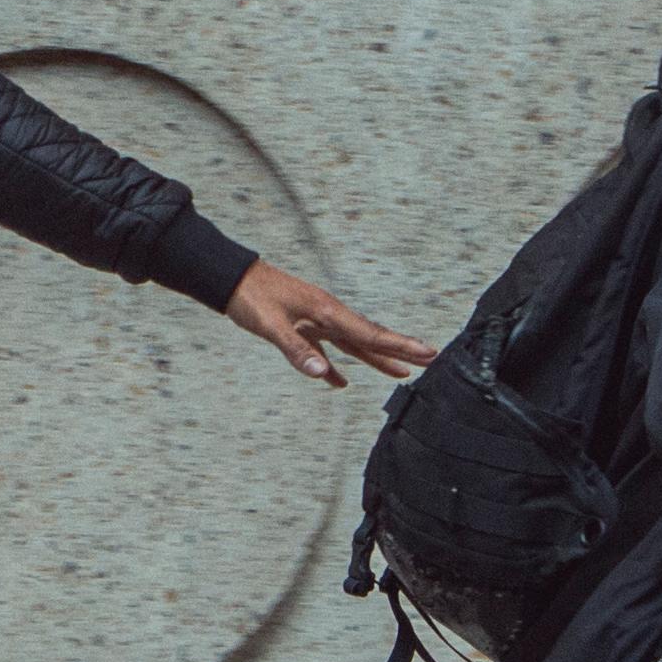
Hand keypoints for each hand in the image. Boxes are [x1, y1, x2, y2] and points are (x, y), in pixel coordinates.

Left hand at [229, 259, 434, 386]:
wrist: (231, 279)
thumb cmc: (251, 298)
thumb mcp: (270, 325)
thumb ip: (296, 350)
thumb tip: (324, 375)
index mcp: (327, 312)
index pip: (371, 334)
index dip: (401, 346)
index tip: (428, 353)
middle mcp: (328, 315)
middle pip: (371, 337)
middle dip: (400, 349)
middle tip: (430, 358)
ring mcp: (316, 321)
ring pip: (354, 344)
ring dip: (377, 359)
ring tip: (401, 372)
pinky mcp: (301, 328)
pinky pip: (326, 350)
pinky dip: (336, 367)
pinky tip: (339, 382)